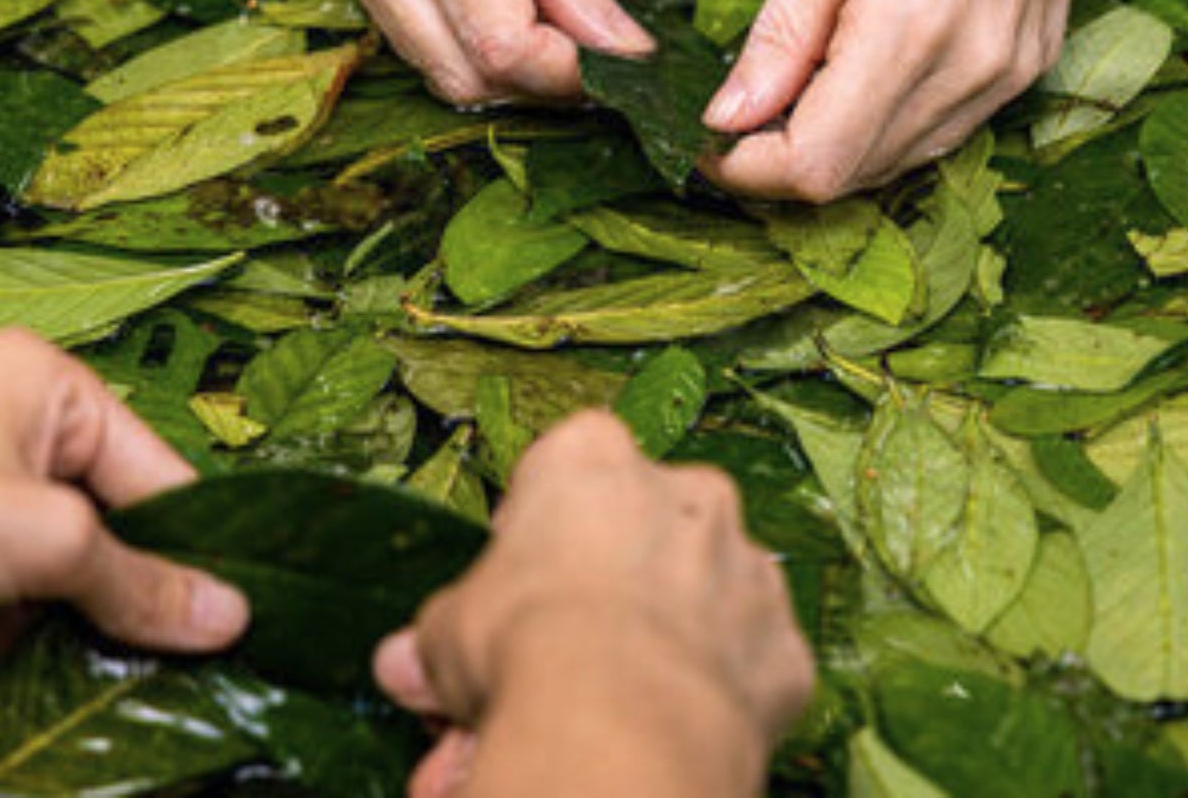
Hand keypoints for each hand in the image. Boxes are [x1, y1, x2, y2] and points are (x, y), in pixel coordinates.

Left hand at [0, 328, 248, 651]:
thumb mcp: (44, 541)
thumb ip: (138, 581)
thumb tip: (230, 617)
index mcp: (51, 385)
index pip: (156, 468)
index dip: (194, 542)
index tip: (233, 614)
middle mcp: (15, 422)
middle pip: (110, 512)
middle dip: (134, 582)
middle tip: (181, 650)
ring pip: (60, 554)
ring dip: (83, 611)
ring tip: (127, 667)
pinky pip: (7, 583)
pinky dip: (27, 626)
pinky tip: (53, 671)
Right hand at [285, 0, 649, 106]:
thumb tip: (613, 49)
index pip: (501, 45)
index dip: (572, 74)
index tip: (626, 61)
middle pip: (462, 75)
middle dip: (541, 82)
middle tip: (605, 50)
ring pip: (431, 64)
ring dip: (504, 66)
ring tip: (565, 23)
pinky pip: (408, 29)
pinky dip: (465, 36)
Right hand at [374, 412, 813, 797]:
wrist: (620, 720)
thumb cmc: (524, 643)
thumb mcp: (451, 631)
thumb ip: (438, 635)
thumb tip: (403, 663)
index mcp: (596, 459)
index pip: (568, 462)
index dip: (540, 523)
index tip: (521, 576)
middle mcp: (686, 490)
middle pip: (646, 524)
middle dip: (610, 584)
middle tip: (566, 655)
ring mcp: (746, 565)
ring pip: (707, 590)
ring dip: (671, 634)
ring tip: (619, 703)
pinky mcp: (785, 644)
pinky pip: (750, 661)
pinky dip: (720, 691)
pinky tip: (675, 728)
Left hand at [703, 0, 1131, 199]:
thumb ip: (785, 29)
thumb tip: (730, 113)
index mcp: (913, 23)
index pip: (818, 162)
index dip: (748, 167)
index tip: (707, 137)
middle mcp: (974, 64)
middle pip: (856, 172)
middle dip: (782, 158)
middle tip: (737, 105)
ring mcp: (1013, 66)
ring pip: (900, 158)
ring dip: (834, 141)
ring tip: (794, 75)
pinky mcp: (1033, 56)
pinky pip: (944, 126)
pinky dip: (885, 119)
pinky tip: (855, 64)